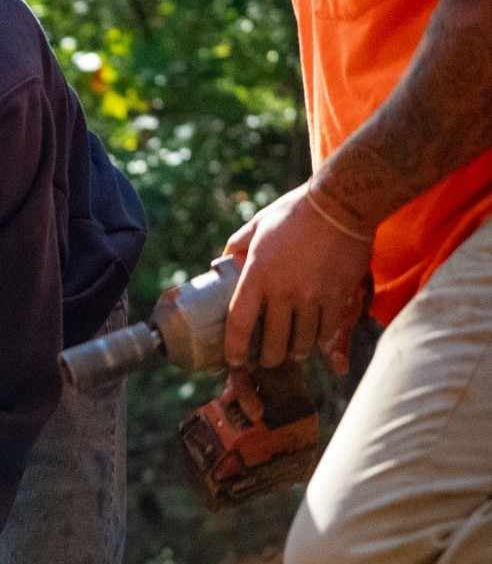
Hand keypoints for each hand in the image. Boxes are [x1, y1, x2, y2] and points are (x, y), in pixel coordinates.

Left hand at [224, 181, 371, 373]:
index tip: (234, 359)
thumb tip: (222, 263)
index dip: (234, 350)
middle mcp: (283, 291)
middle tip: (265, 360)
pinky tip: (315, 338)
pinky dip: (320, 339)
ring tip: (292, 352)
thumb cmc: (294, 212)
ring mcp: (313, 296)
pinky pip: (327, 330)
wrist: (342, 203)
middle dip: (267, 359)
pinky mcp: (338, 296)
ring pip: (302, 342)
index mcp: (257, 275)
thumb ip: (236, 247)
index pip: (239, 324)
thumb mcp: (257, 226)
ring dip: (295, 352)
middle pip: (273, 343)